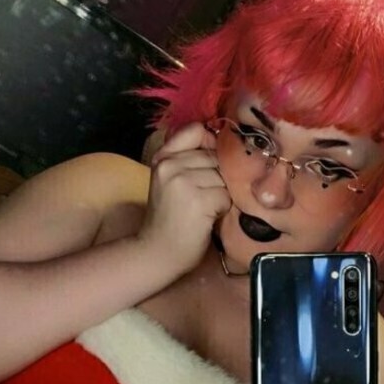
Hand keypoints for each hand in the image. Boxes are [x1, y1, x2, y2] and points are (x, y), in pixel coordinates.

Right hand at [136, 122, 231, 275]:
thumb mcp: (170, 181)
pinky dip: (222, 208)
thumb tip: (225, 143)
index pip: (196, 131)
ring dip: (222, 193)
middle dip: (219, 176)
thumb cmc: (169, 219)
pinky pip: (226, 196)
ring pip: (223, 176)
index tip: (212, 162)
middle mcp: (171, 165)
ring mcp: (183, 181)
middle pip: (215, 156)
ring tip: (206, 208)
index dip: (211, 144)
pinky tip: (208, 218)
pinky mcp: (198, 200)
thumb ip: (189, 160)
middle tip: (205, 196)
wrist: (157, 252)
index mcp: (163, 157)